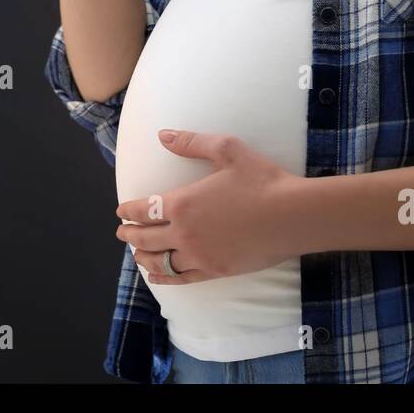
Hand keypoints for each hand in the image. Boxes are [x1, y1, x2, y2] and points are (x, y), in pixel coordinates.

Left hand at [114, 130, 302, 283]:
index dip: (128, 211)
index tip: (121, 211)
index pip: (144, 210)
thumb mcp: (226, 149)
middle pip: (145, 237)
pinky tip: (157, 275)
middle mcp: (184, 232)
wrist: (292, 215)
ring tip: (136, 254)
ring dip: (143, 257)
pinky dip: (164, 276)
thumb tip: (163, 135)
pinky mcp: (215, 271)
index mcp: (183, 203)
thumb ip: (191, 142)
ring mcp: (199, 255)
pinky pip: (180, 277)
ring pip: (159, 261)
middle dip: (129, 234)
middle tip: (122, 232)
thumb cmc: (261, 179)